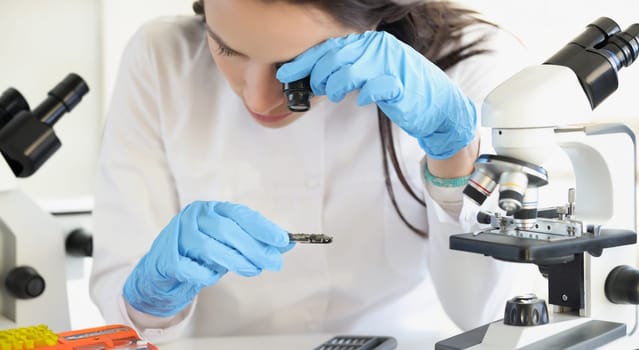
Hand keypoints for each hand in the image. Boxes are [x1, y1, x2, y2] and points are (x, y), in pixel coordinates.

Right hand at [123, 201, 293, 316]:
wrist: (164, 270)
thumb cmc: (202, 253)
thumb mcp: (230, 244)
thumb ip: (255, 241)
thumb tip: (286, 243)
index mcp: (212, 209)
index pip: (240, 214)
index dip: (262, 227)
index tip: (282, 241)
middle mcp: (194, 216)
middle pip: (227, 230)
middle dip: (254, 248)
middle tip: (273, 263)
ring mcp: (178, 235)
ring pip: (210, 248)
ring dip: (236, 261)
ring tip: (253, 270)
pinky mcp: (166, 257)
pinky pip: (191, 268)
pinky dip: (207, 275)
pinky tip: (215, 276)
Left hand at [276, 31, 476, 158]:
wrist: (438, 107)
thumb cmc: (403, 91)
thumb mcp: (373, 74)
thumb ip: (349, 70)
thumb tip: (316, 76)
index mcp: (371, 43)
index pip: (331, 46)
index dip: (305, 59)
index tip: (285, 72)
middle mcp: (380, 49)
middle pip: (335, 55)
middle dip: (315, 74)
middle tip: (310, 88)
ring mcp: (391, 65)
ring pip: (349, 69)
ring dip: (334, 85)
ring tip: (333, 95)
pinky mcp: (399, 85)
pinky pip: (373, 87)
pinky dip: (363, 95)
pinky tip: (360, 100)